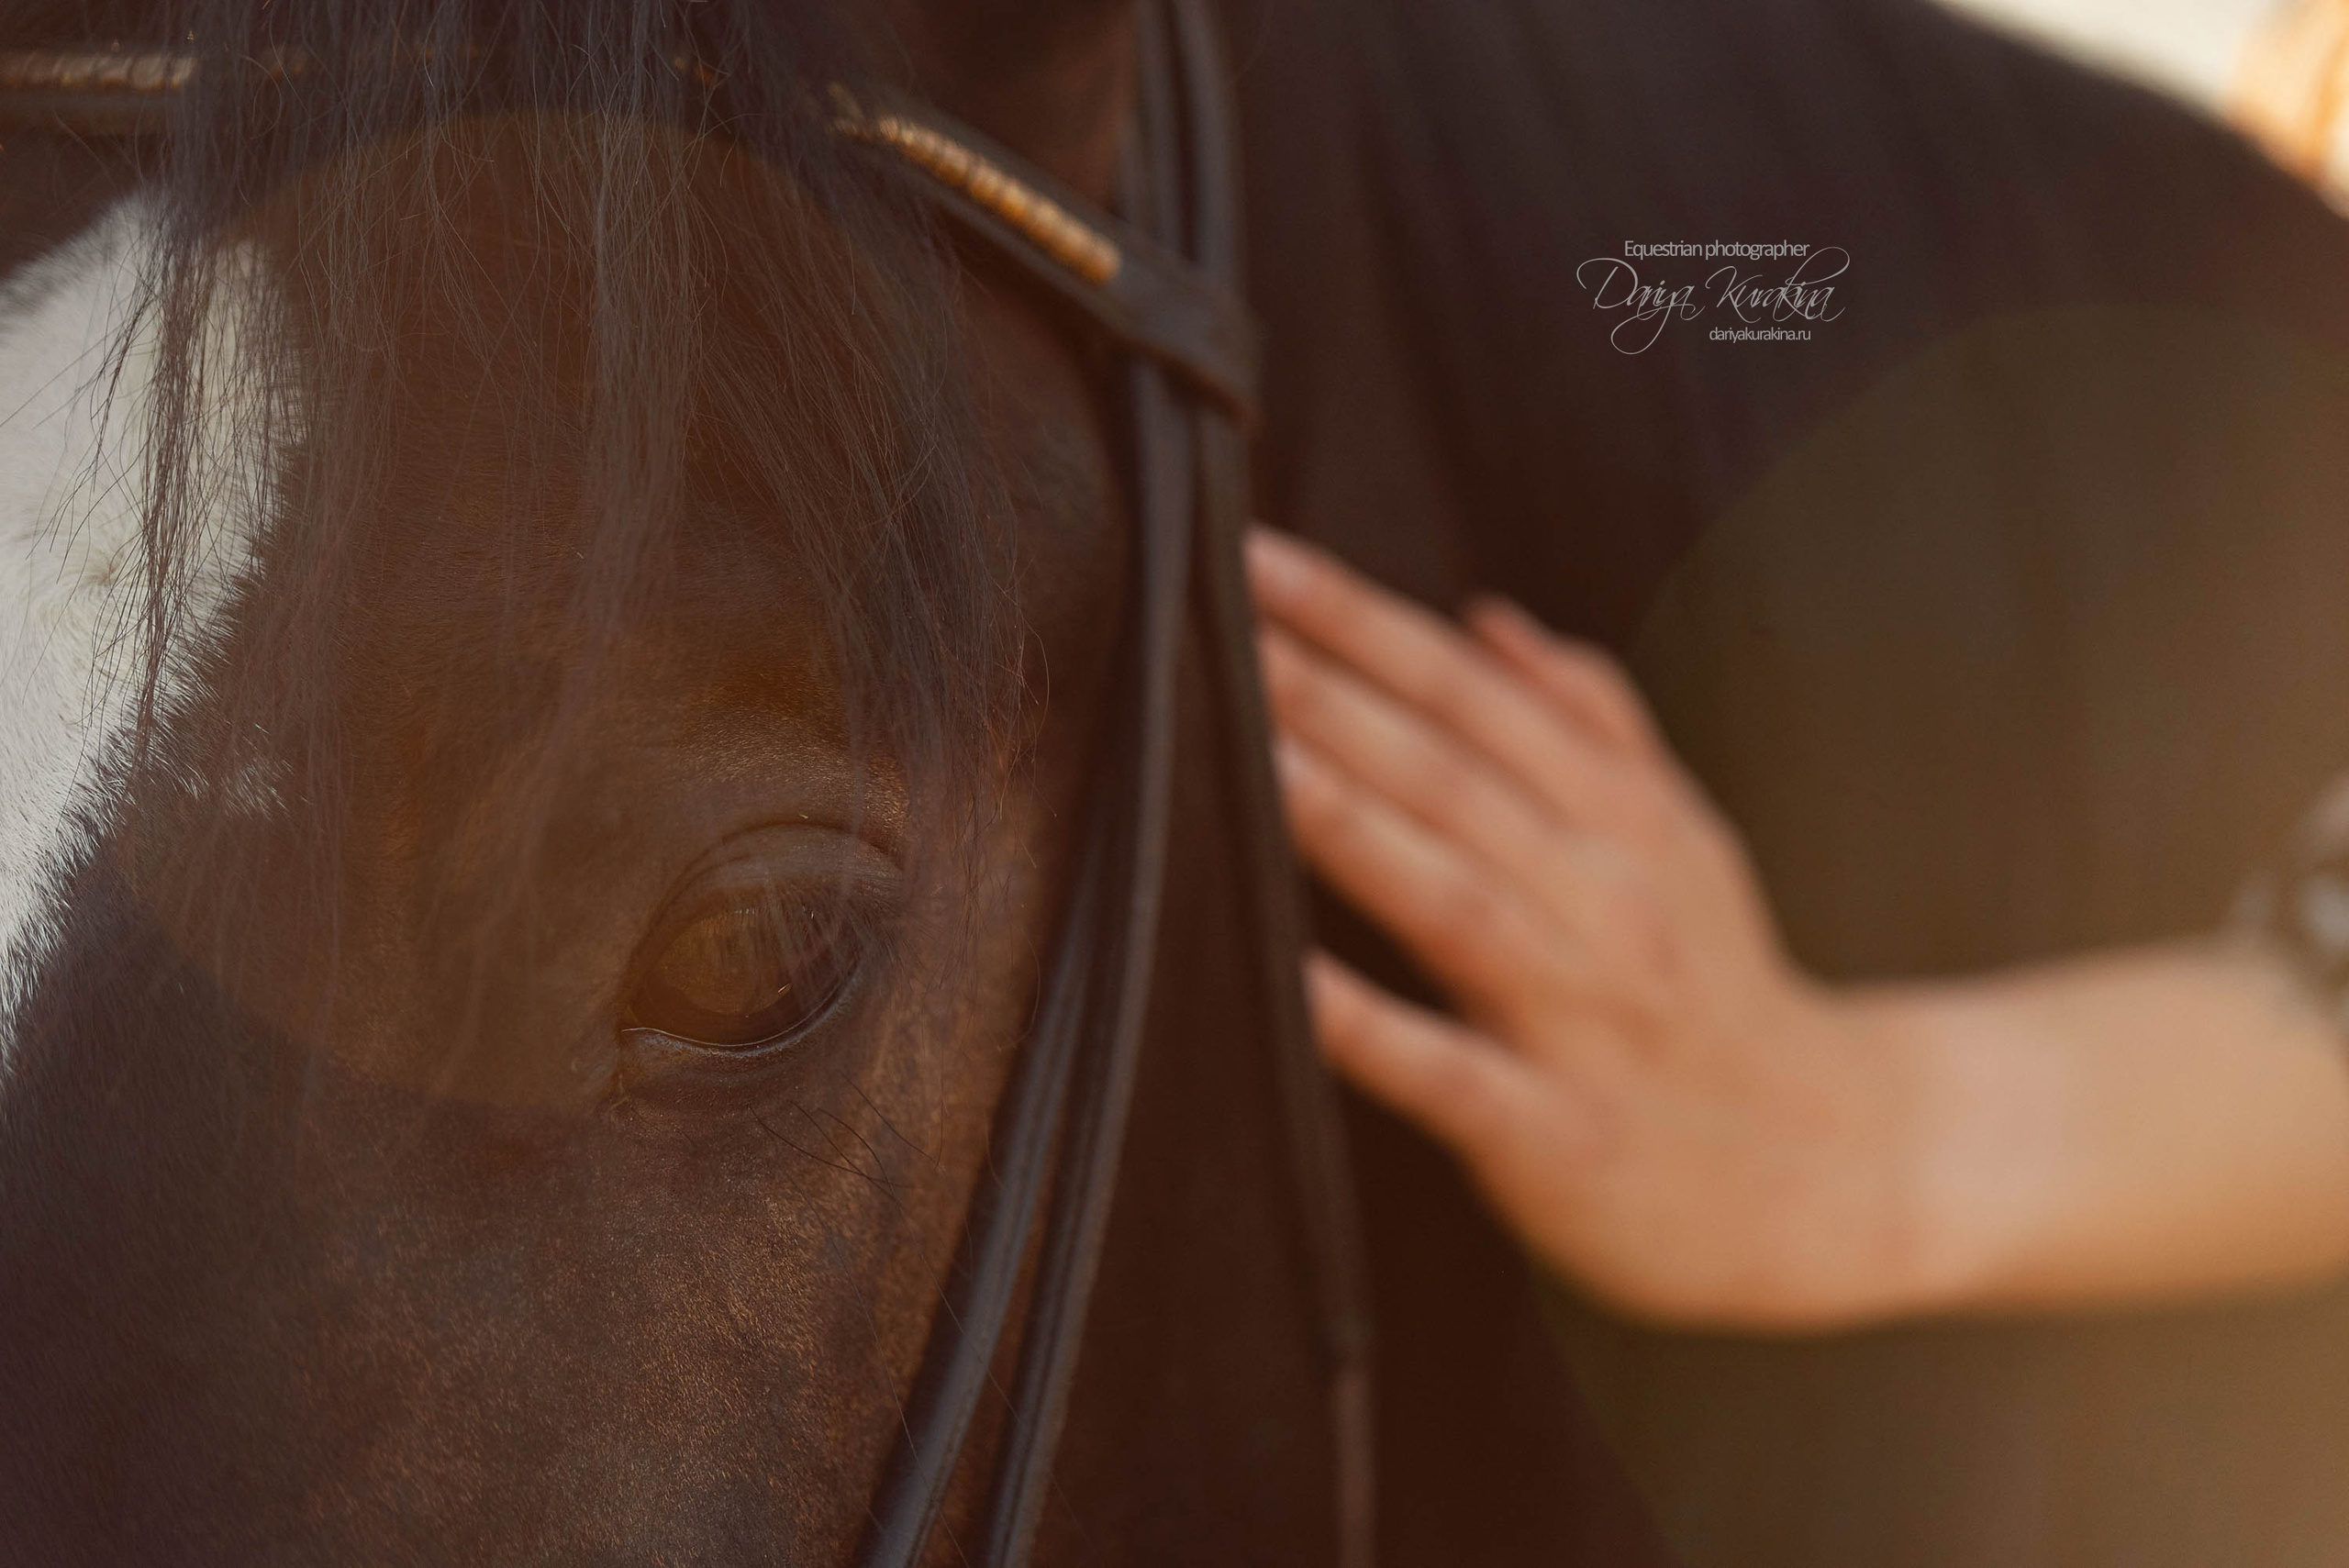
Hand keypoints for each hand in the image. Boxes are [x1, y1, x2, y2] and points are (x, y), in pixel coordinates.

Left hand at [1247, 528, 1932, 1329]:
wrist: (1837, 1171)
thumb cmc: (1723, 991)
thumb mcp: (1685, 837)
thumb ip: (1592, 723)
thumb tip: (1487, 619)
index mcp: (1623, 819)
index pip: (1472, 693)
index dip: (1363, 621)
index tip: (1259, 557)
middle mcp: (1603, 898)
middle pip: (1448, 774)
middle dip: (1328, 690)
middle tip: (1211, 614)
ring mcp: (1582, 1015)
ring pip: (1450, 898)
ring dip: (1346, 820)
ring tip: (1248, 752)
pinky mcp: (1558, 1133)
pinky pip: (1452, 1074)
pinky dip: (1373, 1027)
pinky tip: (1291, 983)